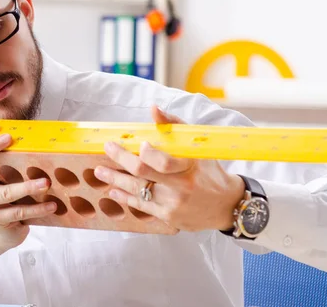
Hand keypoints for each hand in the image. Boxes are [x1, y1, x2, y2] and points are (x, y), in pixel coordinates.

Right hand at [0, 122, 56, 262]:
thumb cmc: (5, 200)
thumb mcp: (2, 179)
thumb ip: (9, 162)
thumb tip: (38, 141)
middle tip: (10, 139)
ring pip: (5, 192)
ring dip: (28, 187)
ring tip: (46, 183)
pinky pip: (18, 212)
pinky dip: (37, 208)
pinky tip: (51, 205)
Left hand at [94, 106, 244, 232]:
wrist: (226, 205)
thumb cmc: (209, 172)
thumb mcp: (198, 147)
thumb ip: (175, 126)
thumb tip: (153, 109)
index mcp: (190, 167)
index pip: (163, 161)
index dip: (147, 153)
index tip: (138, 144)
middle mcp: (181, 187)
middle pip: (143, 173)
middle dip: (120, 159)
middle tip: (107, 149)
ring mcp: (173, 204)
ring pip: (136, 191)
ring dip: (115, 179)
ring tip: (100, 171)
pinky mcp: (168, 218)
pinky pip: (141, 206)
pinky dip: (125, 196)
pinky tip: (114, 189)